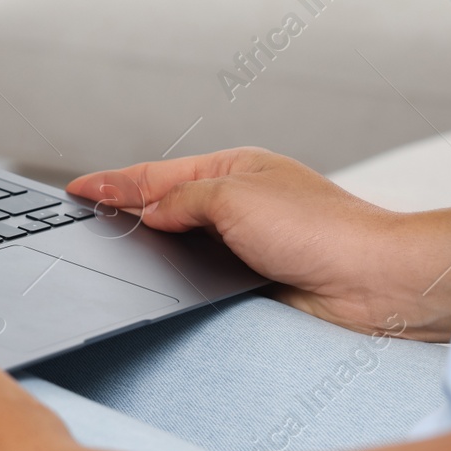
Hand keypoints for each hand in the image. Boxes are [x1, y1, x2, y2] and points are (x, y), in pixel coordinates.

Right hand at [67, 148, 450, 340]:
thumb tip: (152, 215)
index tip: (78, 188)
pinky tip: (160, 276)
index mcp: (234, 168)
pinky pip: (201, 272)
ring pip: (182, 240)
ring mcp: (246, 241)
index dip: (114, 182)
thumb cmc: (320, 230)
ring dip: (152, 241)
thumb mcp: (234, 198)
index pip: (157, 174)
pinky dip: (177, 271)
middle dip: (126, 207)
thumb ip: (183, 202)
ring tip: (111, 240)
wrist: (372, 281)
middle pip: (166, 204)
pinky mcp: (255, 278)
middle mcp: (239, 202)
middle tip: (84, 210)